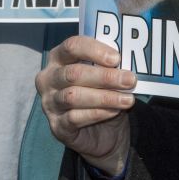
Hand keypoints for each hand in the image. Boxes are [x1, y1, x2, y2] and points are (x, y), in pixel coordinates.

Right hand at [36, 35, 135, 176]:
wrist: (102, 133)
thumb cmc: (101, 93)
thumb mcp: (106, 75)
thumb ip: (111, 66)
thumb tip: (127, 62)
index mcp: (59, 57)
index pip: (71, 46)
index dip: (94, 50)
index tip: (117, 59)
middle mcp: (49, 78)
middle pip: (73, 73)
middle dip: (105, 76)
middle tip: (130, 80)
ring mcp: (50, 103)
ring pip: (74, 96)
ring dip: (105, 97)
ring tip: (127, 99)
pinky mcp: (57, 126)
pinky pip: (75, 118)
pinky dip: (97, 113)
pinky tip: (114, 111)